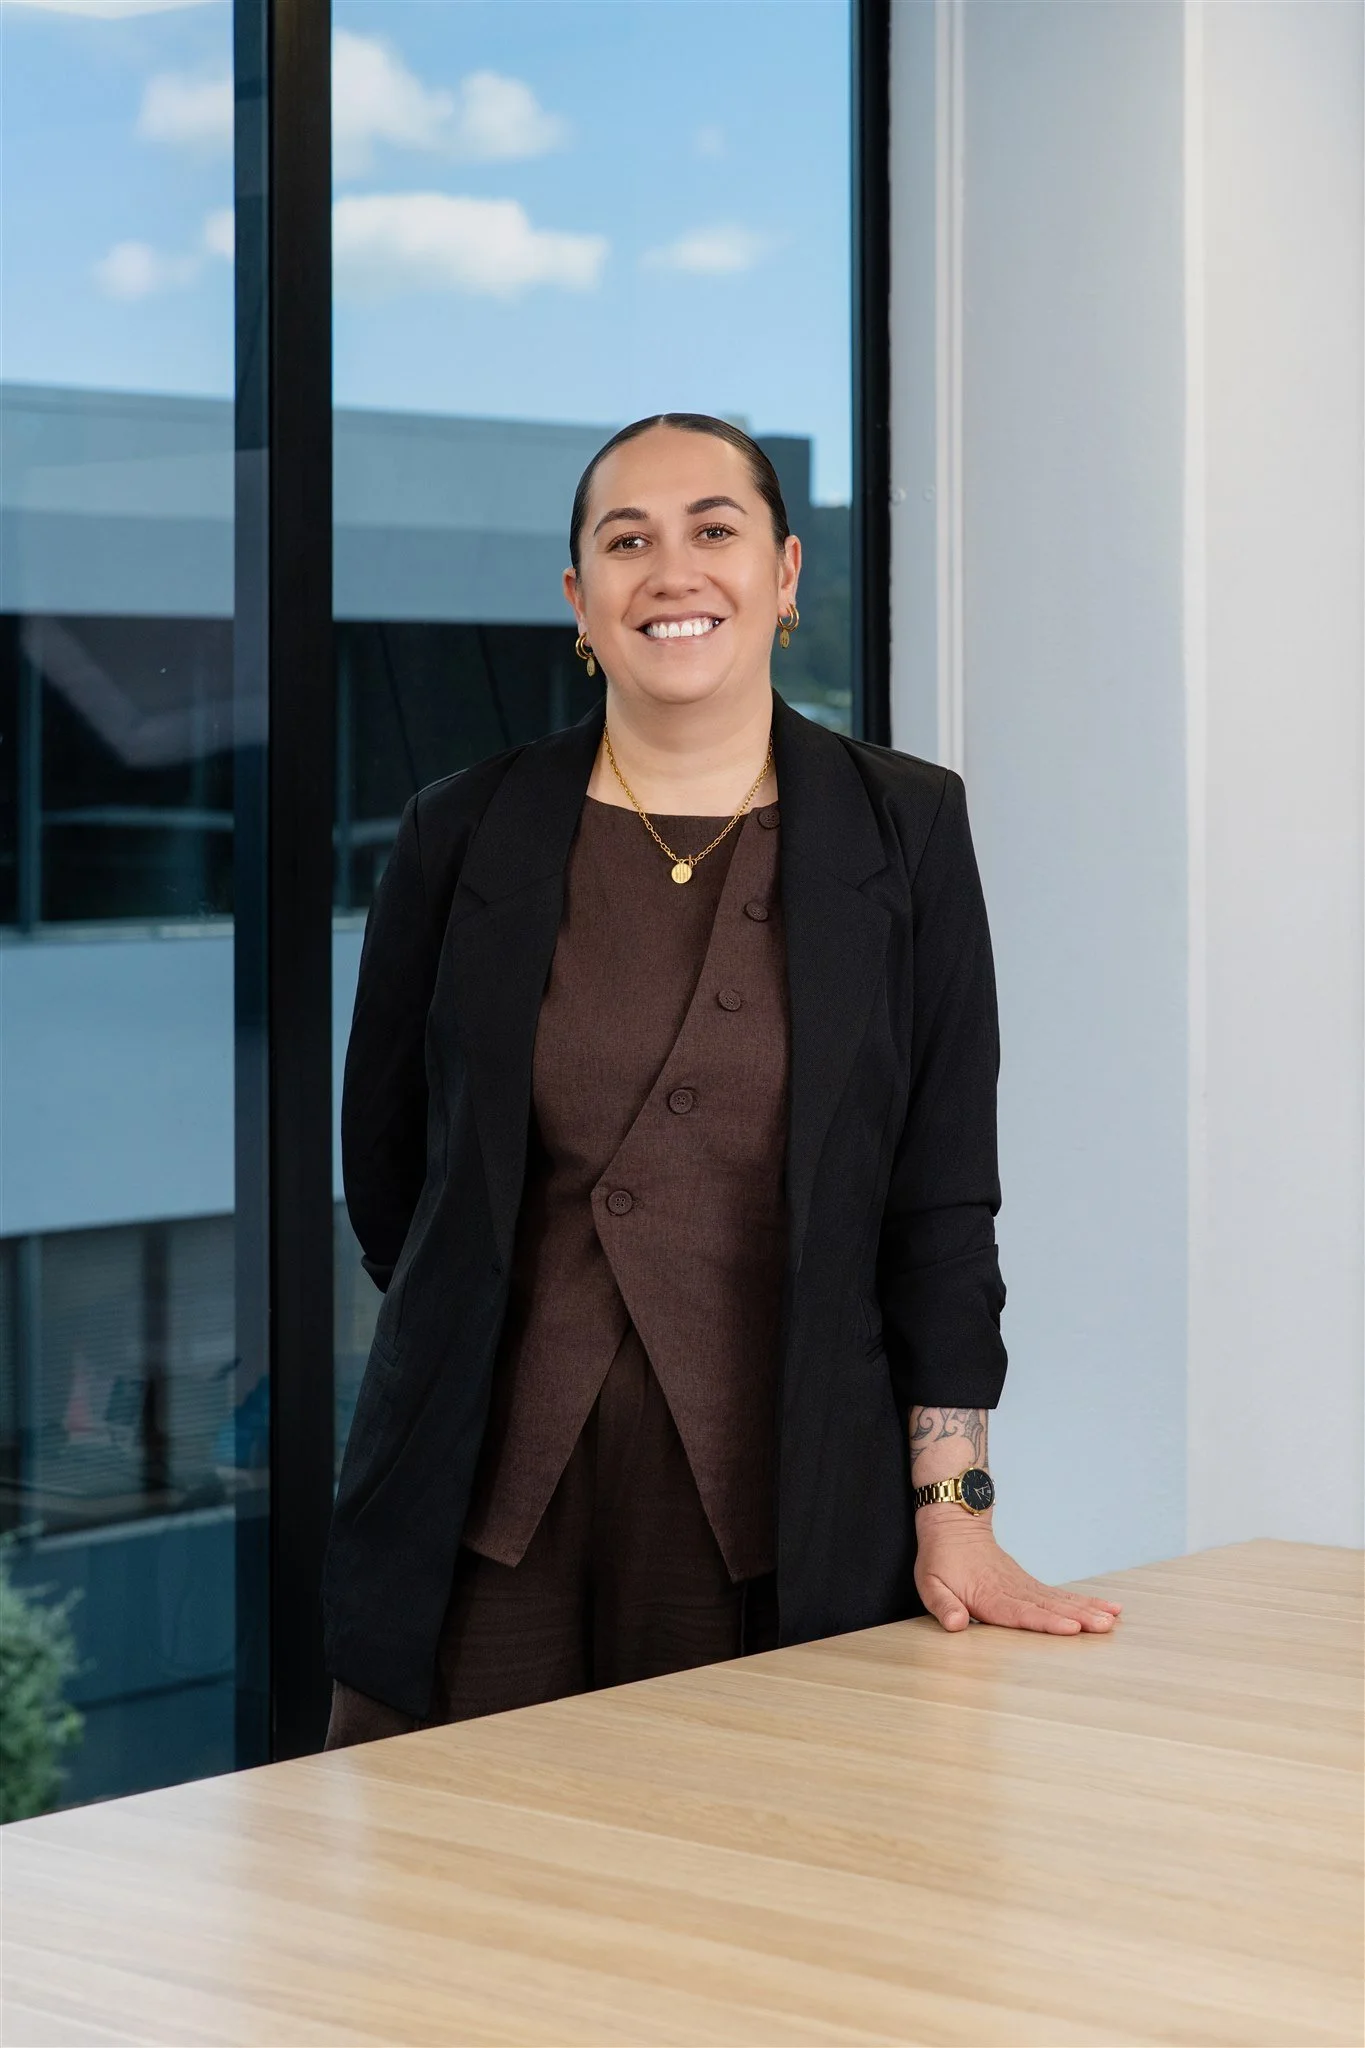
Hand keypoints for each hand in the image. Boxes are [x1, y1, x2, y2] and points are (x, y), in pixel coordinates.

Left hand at [914, 1505, 1122, 1634]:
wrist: (954, 1523)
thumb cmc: (940, 1559)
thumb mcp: (929, 1584)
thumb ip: (943, 1606)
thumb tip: (956, 1625)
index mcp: (988, 1595)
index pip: (1020, 1612)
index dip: (1046, 1622)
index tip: (1071, 1628)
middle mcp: (1012, 1590)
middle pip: (1048, 1606)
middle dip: (1078, 1617)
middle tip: (1104, 1626)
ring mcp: (1024, 1585)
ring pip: (1059, 1599)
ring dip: (1087, 1609)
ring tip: (1113, 1618)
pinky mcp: (1030, 1584)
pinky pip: (1059, 1594)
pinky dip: (1084, 1601)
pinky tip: (1106, 1607)